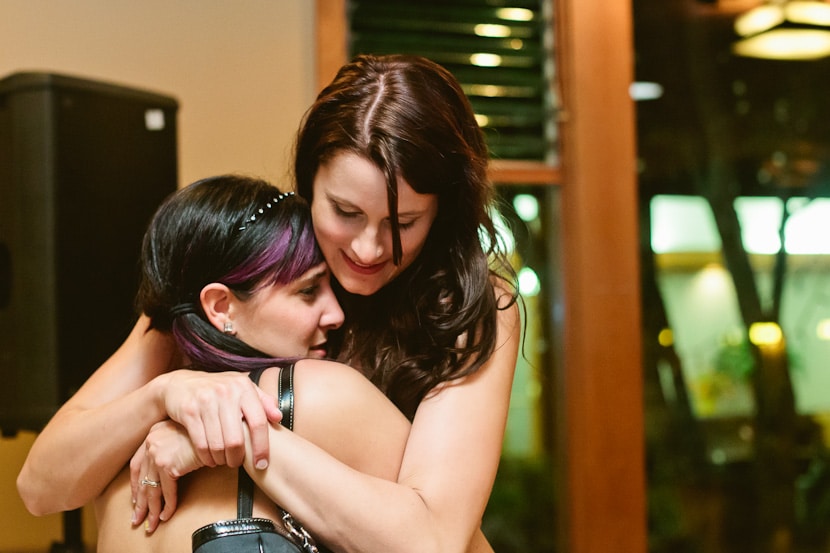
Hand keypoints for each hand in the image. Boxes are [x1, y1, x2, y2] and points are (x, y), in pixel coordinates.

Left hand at [130, 420, 200, 531]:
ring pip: (151, 488)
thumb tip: (169, 467)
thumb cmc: (208, 433)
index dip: (135, 483)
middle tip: (138, 518)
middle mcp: (151, 441)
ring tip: (151, 524)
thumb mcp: (185, 435)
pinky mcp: (167, 464)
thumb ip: (173, 446)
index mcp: (154, 432)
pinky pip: (166, 492)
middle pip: (141, 478)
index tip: (135, 498)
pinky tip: (166, 516)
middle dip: (140, 501)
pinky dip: (167, 506)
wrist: (220, 430)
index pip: (138, 464)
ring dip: (151, 510)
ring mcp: (157, 452)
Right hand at [161, 370, 281, 468]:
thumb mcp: (241, 388)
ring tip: (223, 461)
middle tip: (236, 463)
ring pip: (218, 444)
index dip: (262, 447)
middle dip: (237, 458)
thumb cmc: (218, 389)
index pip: (259, 422)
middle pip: (236, 439)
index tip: (263, 464)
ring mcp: (206, 401)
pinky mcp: (189, 410)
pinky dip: (206, 457)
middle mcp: (226, 392)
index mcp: (244, 388)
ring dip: (221, 459)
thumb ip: (263, 401)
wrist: (181, 383)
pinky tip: (210, 459)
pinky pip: (201, 443)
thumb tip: (278, 417)